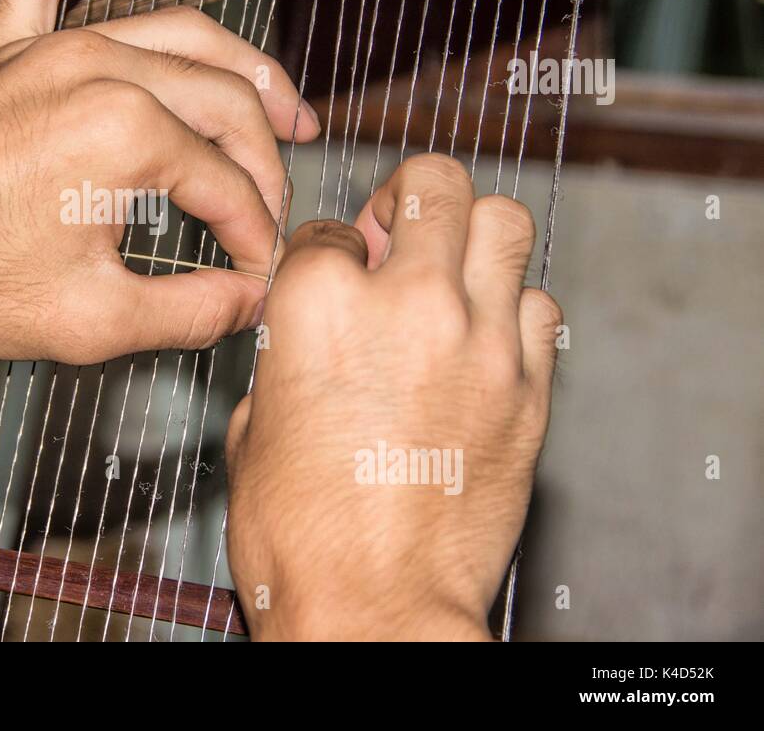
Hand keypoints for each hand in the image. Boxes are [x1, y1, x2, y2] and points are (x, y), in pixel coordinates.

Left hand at [0, 0, 320, 363]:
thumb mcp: (84, 321)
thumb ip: (187, 312)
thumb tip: (246, 302)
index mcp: (122, 132)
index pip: (229, 183)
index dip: (257, 236)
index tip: (259, 274)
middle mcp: (95, 70)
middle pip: (224, 103)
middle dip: (267, 163)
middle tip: (277, 211)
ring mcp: (47, 50)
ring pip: (177, 36)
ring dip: (239, 71)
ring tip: (285, 109)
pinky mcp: (3, 50)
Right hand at [224, 154, 562, 640]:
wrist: (374, 609)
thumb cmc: (300, 535)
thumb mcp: (254, 428)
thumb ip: (285, 356)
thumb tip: (306, 338)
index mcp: (318, 306)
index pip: (325, 228)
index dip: (321, 253)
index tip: (328, 277)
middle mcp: (406, 304)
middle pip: (431, 183)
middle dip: (406, 200)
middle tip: (397, 236)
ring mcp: (479, 341)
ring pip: (503, 221)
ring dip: (470, 237)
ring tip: (448, 274)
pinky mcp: (529, 388)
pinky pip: (539, 306)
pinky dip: (511, 310)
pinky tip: (481, 342)